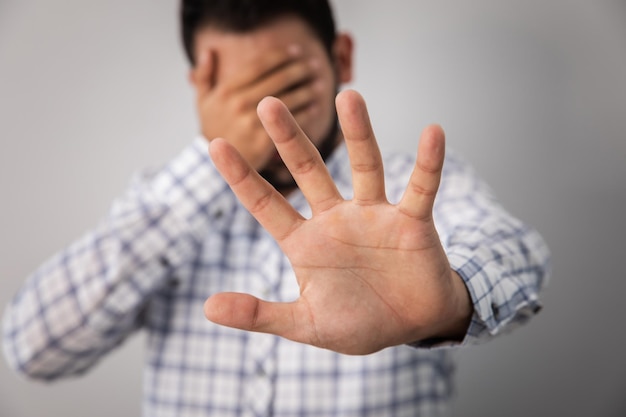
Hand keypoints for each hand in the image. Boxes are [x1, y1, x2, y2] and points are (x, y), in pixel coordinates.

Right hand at [192, 46, 321, 170]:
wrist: (209, 168)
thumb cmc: (211, 131)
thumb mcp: (202, 102)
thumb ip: (204, 76)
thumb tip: (208, 51)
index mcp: (227, 89)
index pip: (259, 65)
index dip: (280, 56)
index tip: (296, 50)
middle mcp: (239, 103)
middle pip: (277, 80)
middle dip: (299, 69)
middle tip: (315, 64)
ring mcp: (251, 122)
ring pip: (287, 100)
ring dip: (307, 89)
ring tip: (320, 84)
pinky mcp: (263, 142)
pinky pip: (289, 124)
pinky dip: (306, 113)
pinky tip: (316, 107)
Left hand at [205, 90, 471, 354]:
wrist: (413, 327)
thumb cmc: (359, 323)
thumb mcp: (306, 323)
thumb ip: (260, 314)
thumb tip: (207, 307)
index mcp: (307, 242)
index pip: (266, 205)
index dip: (241, 177)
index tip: (215, 144)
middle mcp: (337, 219)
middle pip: (309, 170)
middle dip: (289, 138)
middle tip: (267, 103)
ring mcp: (375, 216)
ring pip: (364, 166)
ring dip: (358, 133)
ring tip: (348, 95)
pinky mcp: (412, 221)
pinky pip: (421, 187)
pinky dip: (428, 163)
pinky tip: (432, 133)